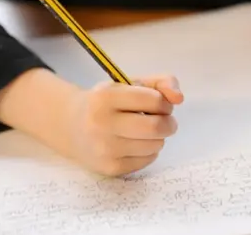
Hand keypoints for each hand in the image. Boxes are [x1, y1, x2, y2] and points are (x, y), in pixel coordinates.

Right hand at [65, 75, 183, 175]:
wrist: (71, 126)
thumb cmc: (106, 102)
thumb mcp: (129, 84)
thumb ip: (160, 83)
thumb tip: (179, 98)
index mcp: (105, 97)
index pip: (153, 100)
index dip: (164, 102)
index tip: (160, 104)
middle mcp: (101, 123)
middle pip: (155, 127)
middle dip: (168, 123)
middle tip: (164, 121)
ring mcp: (104, 149)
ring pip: (155, 145)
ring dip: (158, 138)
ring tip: (146, 131)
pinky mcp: (110, 168)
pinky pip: (147, 160)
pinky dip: (149, 151)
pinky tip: (136, 144)